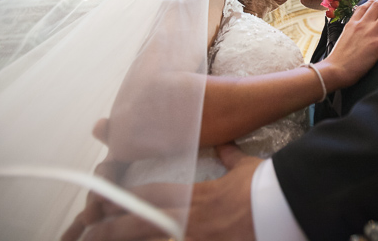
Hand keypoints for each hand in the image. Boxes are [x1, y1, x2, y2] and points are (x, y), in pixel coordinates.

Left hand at [74, 144, 259, 240]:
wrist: (290, 207)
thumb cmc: (268, 188)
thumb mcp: (246, 168)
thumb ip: (230, 156)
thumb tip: (224, 144)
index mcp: (197, 196)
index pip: (151, 196)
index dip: (123, 199)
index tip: (102, 202)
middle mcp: (192, 221)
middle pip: (141, 226)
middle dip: (110, 230)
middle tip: (87, 233)